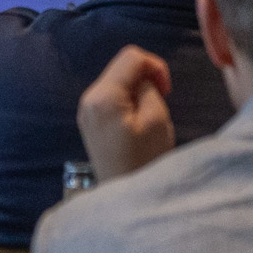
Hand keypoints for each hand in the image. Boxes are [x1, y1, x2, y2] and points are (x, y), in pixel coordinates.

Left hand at [77, 46, 178, 183]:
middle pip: (121, 66)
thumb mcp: (156, 118)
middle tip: (161, 100)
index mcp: (103, 95)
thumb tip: (143, 80)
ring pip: (116, 80)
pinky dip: (127, 100)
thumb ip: (149, 88)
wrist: (124, 197)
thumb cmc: (144, 159)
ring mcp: (86, 110)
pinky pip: (110, 97)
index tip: (166, 91)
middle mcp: (88, 98)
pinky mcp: (89, 121)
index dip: (155, 66)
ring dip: (137, 89)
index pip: (131, 56)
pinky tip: (137, 120)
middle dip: (145, 77)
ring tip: (150, 113)